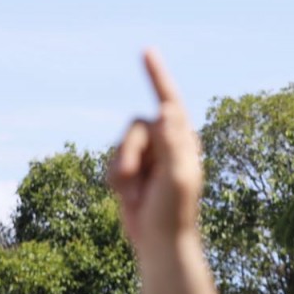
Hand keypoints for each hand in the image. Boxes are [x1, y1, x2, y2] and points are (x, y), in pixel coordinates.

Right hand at [109, 50, 203, 250]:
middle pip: (135, 126)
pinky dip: (115, 180)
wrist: (160, 242)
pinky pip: (110, 162)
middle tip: (140, 184)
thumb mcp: (177, 176)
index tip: (145, 51)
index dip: (156, 76)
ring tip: (138, 195)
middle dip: (130, 153)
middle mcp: (166, 142)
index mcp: (183, 140)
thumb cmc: (174, 211)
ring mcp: (148, 156)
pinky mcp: (131, 169)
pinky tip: (131, 198)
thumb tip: (167, 109)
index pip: (169, 101)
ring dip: (123, 171)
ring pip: (120, 144)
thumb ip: (172, 142)